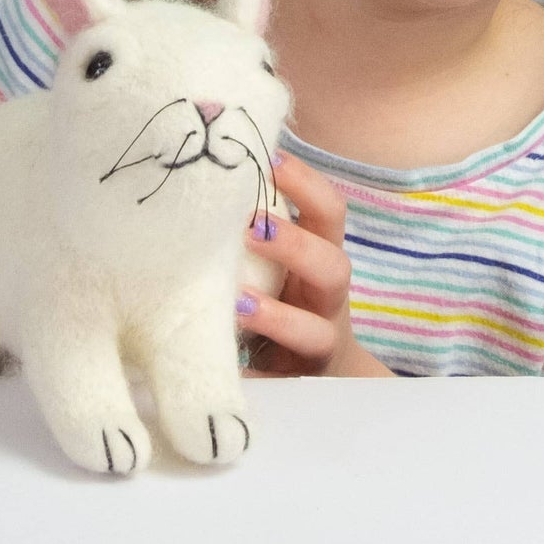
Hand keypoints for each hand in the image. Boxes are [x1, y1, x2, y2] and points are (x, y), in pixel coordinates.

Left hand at [234, 151, 392, 377]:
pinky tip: (226, 364)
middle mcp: (327, 298)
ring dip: (277, 314)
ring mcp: (319, 344)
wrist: (309, 376)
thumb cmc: (282, 297)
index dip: (307, 184)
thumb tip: (211, 174)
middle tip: (249, 226)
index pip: (329, 212)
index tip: (270, 159)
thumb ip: (257, 227)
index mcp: (321, 257)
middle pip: (332, 265)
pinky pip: (281, 384)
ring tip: (236, 300)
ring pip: (317, 330)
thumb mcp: (276, 261)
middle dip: (295, 244)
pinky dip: (255, 374)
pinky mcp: (299, 384)